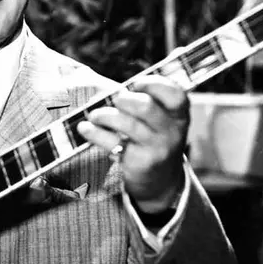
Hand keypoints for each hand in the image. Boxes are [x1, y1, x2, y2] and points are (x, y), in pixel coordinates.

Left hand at [77, 75, 188, 212]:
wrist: (160, 179)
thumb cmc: (152, 137)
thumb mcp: (159, 119)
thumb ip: (143, 101)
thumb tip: (105, 92)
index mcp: (178, 114)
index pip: (175, 95)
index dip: (153, 84)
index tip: (135, 84)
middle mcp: (172, 131)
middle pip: (146, 107)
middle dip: (124, 99)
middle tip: (113, 101)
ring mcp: (157, 148)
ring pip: (127, 124)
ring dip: (105, 115)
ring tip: (94, 115)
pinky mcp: (140, 162)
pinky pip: (113, 143)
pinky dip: (94, 133)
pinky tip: (84, 128)